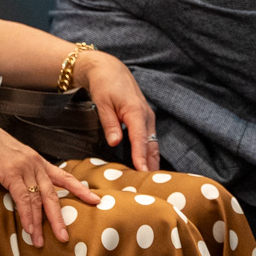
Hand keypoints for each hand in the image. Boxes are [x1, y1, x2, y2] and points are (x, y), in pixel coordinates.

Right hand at [0, 109, 100, 245]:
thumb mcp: (16, 159)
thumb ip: (25, 173)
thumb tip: (28, 189)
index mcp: (39, 162)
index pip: (65, 177)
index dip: (80, 190)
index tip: (95, 200)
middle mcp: (36, 165)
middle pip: (53, 195)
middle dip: (59, 218)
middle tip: (64, 236)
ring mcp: (25, 169)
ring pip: (38, 200)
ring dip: (39, 223)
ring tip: (40, 241)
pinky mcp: (11, 173)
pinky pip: (23, 198)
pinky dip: (26, 215)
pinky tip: (29, 228)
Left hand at [74, 51, 158, 170]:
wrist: (110, 69)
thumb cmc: (105, 84)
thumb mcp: (102, 102)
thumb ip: (109, 123)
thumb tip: (115, 142)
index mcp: (136, 111)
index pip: (140, 138)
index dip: (141, 156)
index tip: (142, 172)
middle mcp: (146, 116)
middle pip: (152, 144)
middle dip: (152, 164)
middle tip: (151, 185)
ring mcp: (147, 118)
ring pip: (153, 144)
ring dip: (152, 161)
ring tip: (151, 181)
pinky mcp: (144, 120)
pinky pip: (149, 140)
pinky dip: (148, 153)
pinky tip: (146, 166)